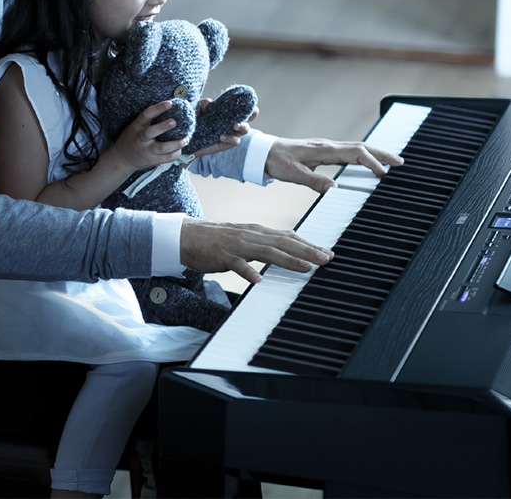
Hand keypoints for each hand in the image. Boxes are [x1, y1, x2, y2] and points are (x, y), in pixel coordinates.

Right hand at [104, 100, 186, 171]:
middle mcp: (141, 139)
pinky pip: (167, 158)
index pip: (146, 115)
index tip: (170, 103)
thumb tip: (170, 109)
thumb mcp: (135, 127)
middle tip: (174, 122)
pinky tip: (180, 149)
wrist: (123, 159)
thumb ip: (148, 121)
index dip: (157, 108)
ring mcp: (147, 151)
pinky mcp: (153, 161)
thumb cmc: (133, 138)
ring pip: (162, 148)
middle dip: (163, 127)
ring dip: (176, 144)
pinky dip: (176, 153)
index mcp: (136, 127)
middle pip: (151, 132)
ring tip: (186, 139)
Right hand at [179, 217, 331, 283]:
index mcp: (256, 231)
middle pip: (283, 242)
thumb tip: (284, 250)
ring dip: (288, 259)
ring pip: (267, 251)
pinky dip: (248, 271)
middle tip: (326, 258)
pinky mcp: (222, 256)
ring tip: (306, 267)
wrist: (184, 236)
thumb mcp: (242, 238)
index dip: (308, 244)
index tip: (326, 252)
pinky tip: (259, 280)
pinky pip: (237, 265)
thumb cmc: (214, 239)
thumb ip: (262, 244)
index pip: (287, 236)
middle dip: (307, 251)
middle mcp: (250, 235)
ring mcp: (236, 245)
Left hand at [186, 95, 252, 156]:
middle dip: (251, 115)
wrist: (186, 139)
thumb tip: (209, 102)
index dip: (248, 104)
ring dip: (242, 126)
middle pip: (250, 117)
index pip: (242, 106)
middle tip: (243, 113)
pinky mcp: (226, 143)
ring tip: (234, 125)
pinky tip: (222, 136)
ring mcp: (231, 132)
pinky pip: (235, 141)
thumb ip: (202, 104)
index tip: (246, 103)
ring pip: (245, 129)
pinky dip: (231, 138)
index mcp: (228, 112)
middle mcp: (232, 122)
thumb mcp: (196, 110)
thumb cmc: (193, 122)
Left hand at [265, 136, 403, 193]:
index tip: (383, 173)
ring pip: (357, 147)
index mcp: (323, 150)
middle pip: (362, 147)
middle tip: (401, 162)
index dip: (371, 162)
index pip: (355, 153)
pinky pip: (349, 151)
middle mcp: (328, 145)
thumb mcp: (292, 174)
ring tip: (392, 162)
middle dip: (382, 153)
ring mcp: (327, 146)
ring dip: (375, 153)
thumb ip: (313, 181)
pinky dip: (364, 155)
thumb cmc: (276, 161)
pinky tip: (369, 162)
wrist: (263, 152)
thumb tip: (335, 189)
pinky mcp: (324, 150)